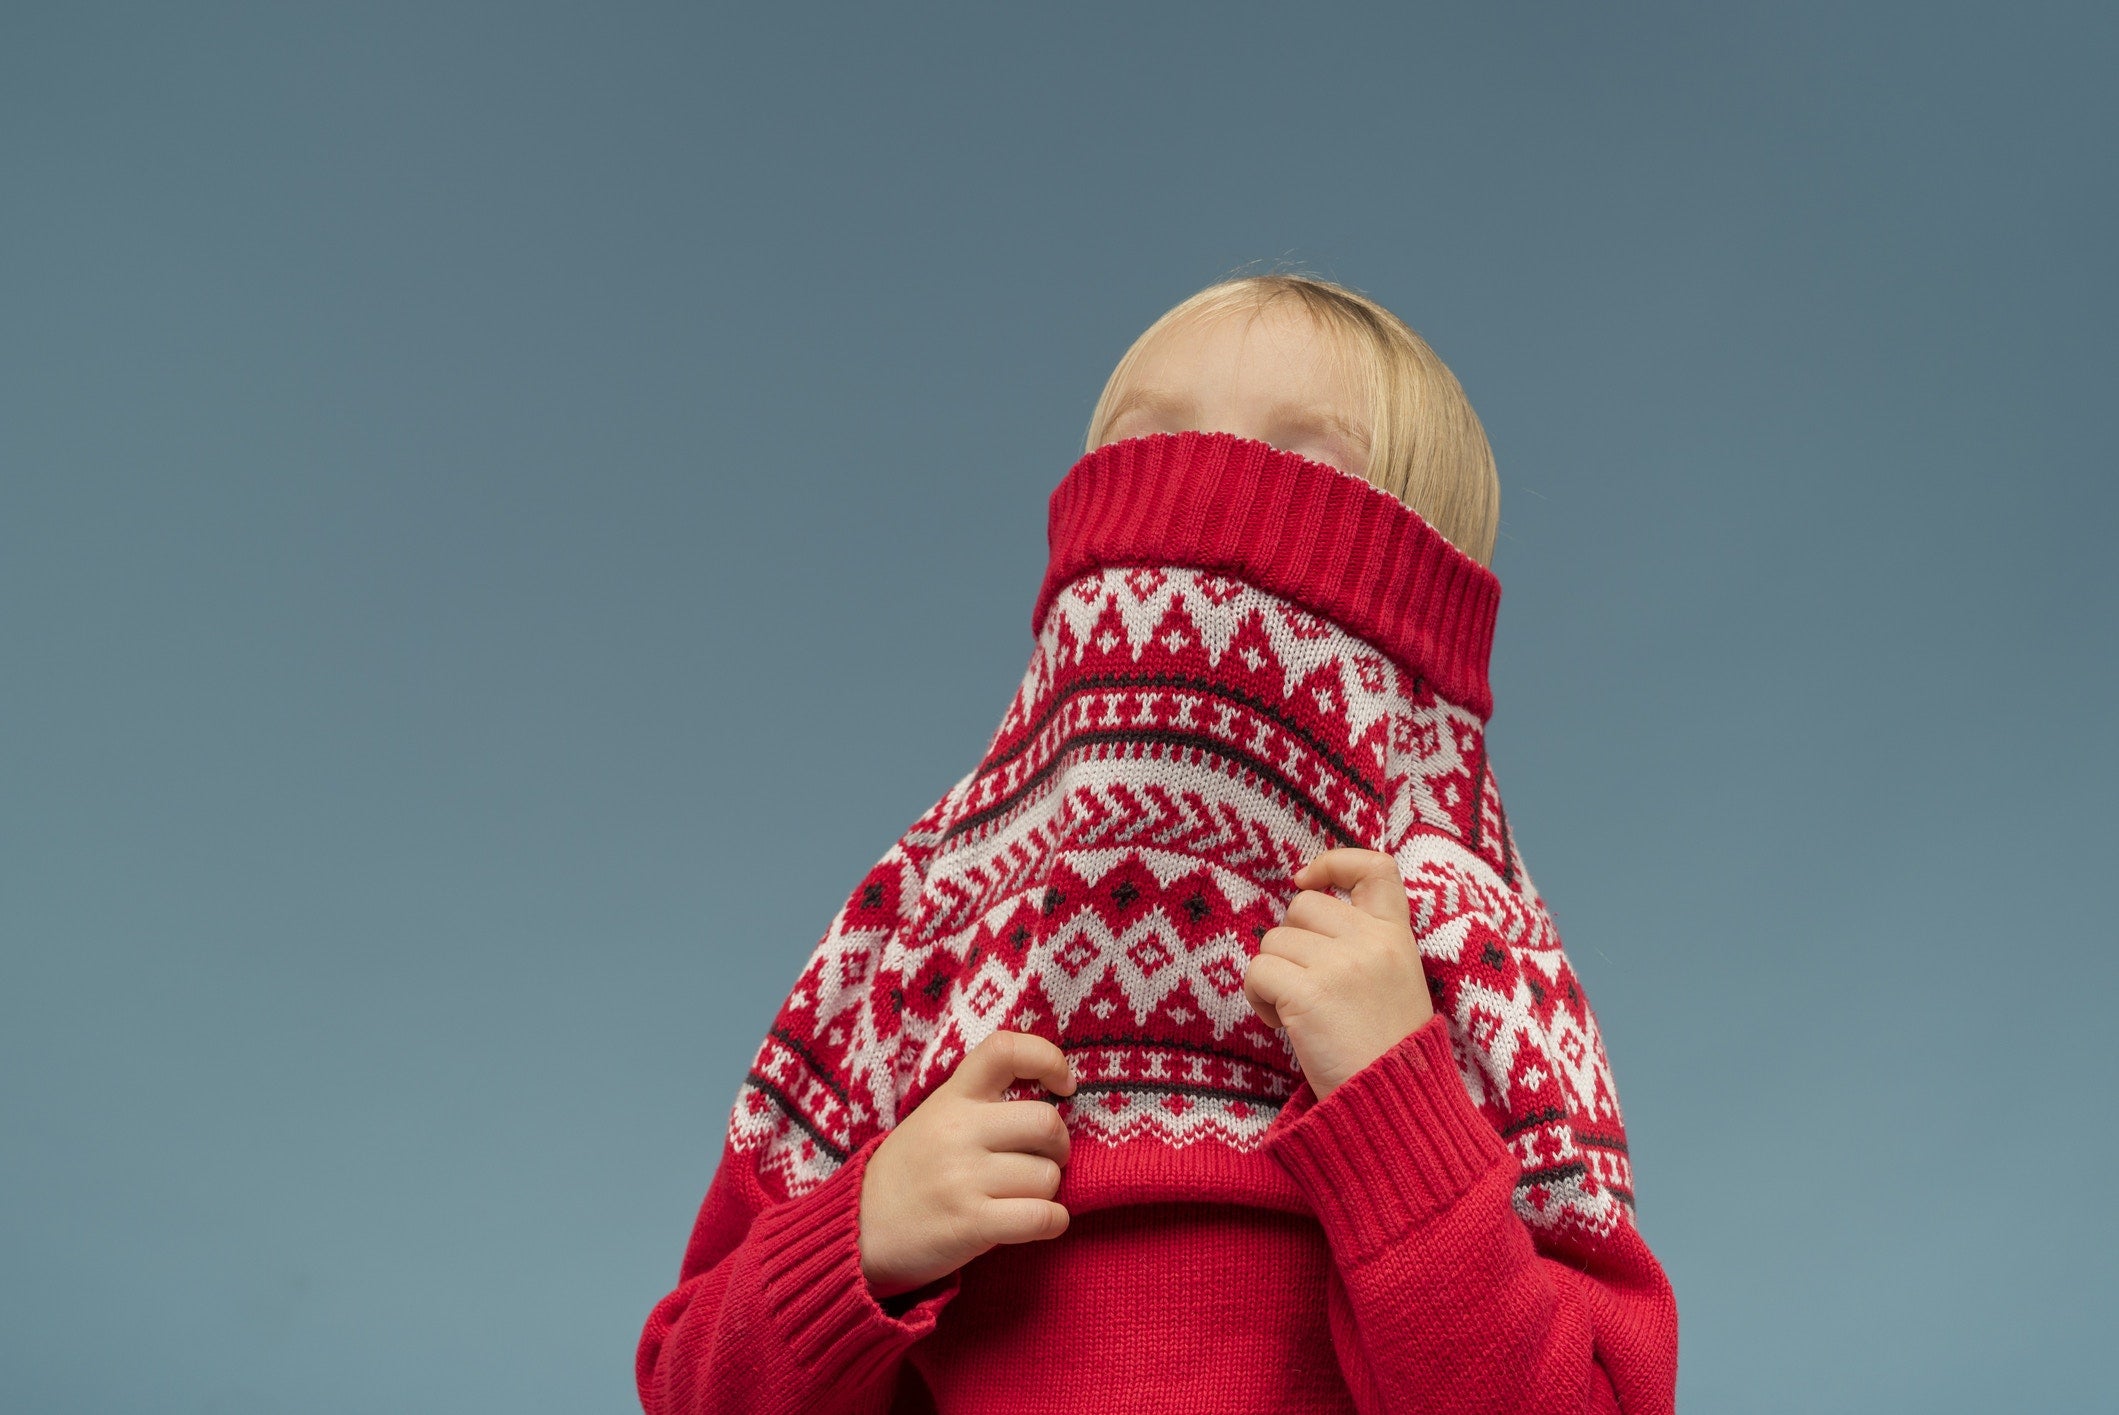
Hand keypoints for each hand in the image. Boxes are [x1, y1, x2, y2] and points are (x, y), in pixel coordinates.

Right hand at [857, 1029, 1076, 1298]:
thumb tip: (1054, 1101)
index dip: (1047, 1058)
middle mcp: (958, 1131)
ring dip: (1047, 1192)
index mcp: (951, 1097)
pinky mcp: (971, 1224)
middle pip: (1047, 1122)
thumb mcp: (936, 1118)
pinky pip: (1043, 1217)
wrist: (859, 1232)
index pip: (1005, 1050)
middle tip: (1043, 1161)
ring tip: (1020, 1198)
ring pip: (1048, 1176)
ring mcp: (963, 1178)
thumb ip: (982, 1104)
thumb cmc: (911, 1172)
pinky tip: (1038, 1223)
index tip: (1064, 1085)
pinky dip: (1053, 1222)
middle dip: (1059, 1147)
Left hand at [1243, 848, 1434, 1101]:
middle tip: (1307, 987)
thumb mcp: (1397, 983)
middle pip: (1301, 907)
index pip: (1375, 867)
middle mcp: (1372, 942)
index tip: (1307, 880)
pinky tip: (1284, 1026)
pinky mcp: (1309, 993)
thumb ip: (1364, 944)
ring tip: (1299, 1015)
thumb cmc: (1387, 1053)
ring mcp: (1341, 965)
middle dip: (1291, 944)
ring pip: (1273, 941)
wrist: (1396, 1110)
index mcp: (1398, 937)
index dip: (1333, 862)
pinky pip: (1257, 972)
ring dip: (1274, 976)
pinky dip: (1258, 998)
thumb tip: (1304, 905)